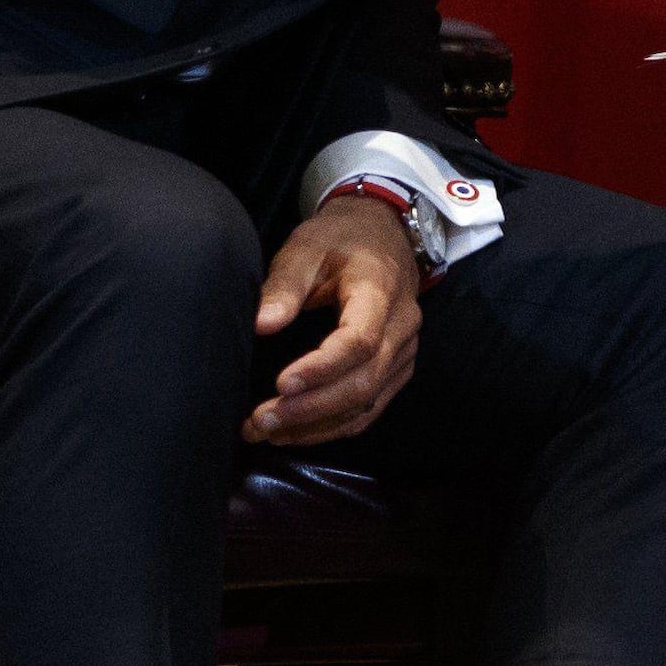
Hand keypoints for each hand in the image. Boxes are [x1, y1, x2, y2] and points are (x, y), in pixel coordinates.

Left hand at [247, 196, 421, 445]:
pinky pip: (371, 408)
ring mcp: (405, 351)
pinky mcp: (398, 367)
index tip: (280, 385)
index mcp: (381, 292)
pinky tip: (297, 432)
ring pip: (367, 402)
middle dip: (310, 409)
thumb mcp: (307, 247)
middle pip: (363, 381)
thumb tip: (260, 324)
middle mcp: (402, 327)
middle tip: (260, 421)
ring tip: (267, 432)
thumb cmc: (341, 239)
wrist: (382, 233)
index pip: (359, 341)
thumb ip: (284, 285)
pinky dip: (333, 426)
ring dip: (317, 426)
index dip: (321, 369)